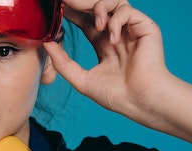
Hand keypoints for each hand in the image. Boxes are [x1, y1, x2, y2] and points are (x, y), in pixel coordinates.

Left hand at [45, 5, 167, 126]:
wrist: (139, 100)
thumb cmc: (115, 95)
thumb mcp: (82, 79)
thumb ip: (63, 63)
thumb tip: (46, 44)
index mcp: (104, 45)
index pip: (86, 22)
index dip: (73, 15)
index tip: (59, 10)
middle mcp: (117, 35)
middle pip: (98, 10)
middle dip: (83, 5)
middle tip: (68, 3)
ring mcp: (131, 31)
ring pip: (114, 3)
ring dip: (101, 9)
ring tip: (97, 25)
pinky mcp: (145, 28)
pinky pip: (127, 11)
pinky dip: (116, 21)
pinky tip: (113, 39)